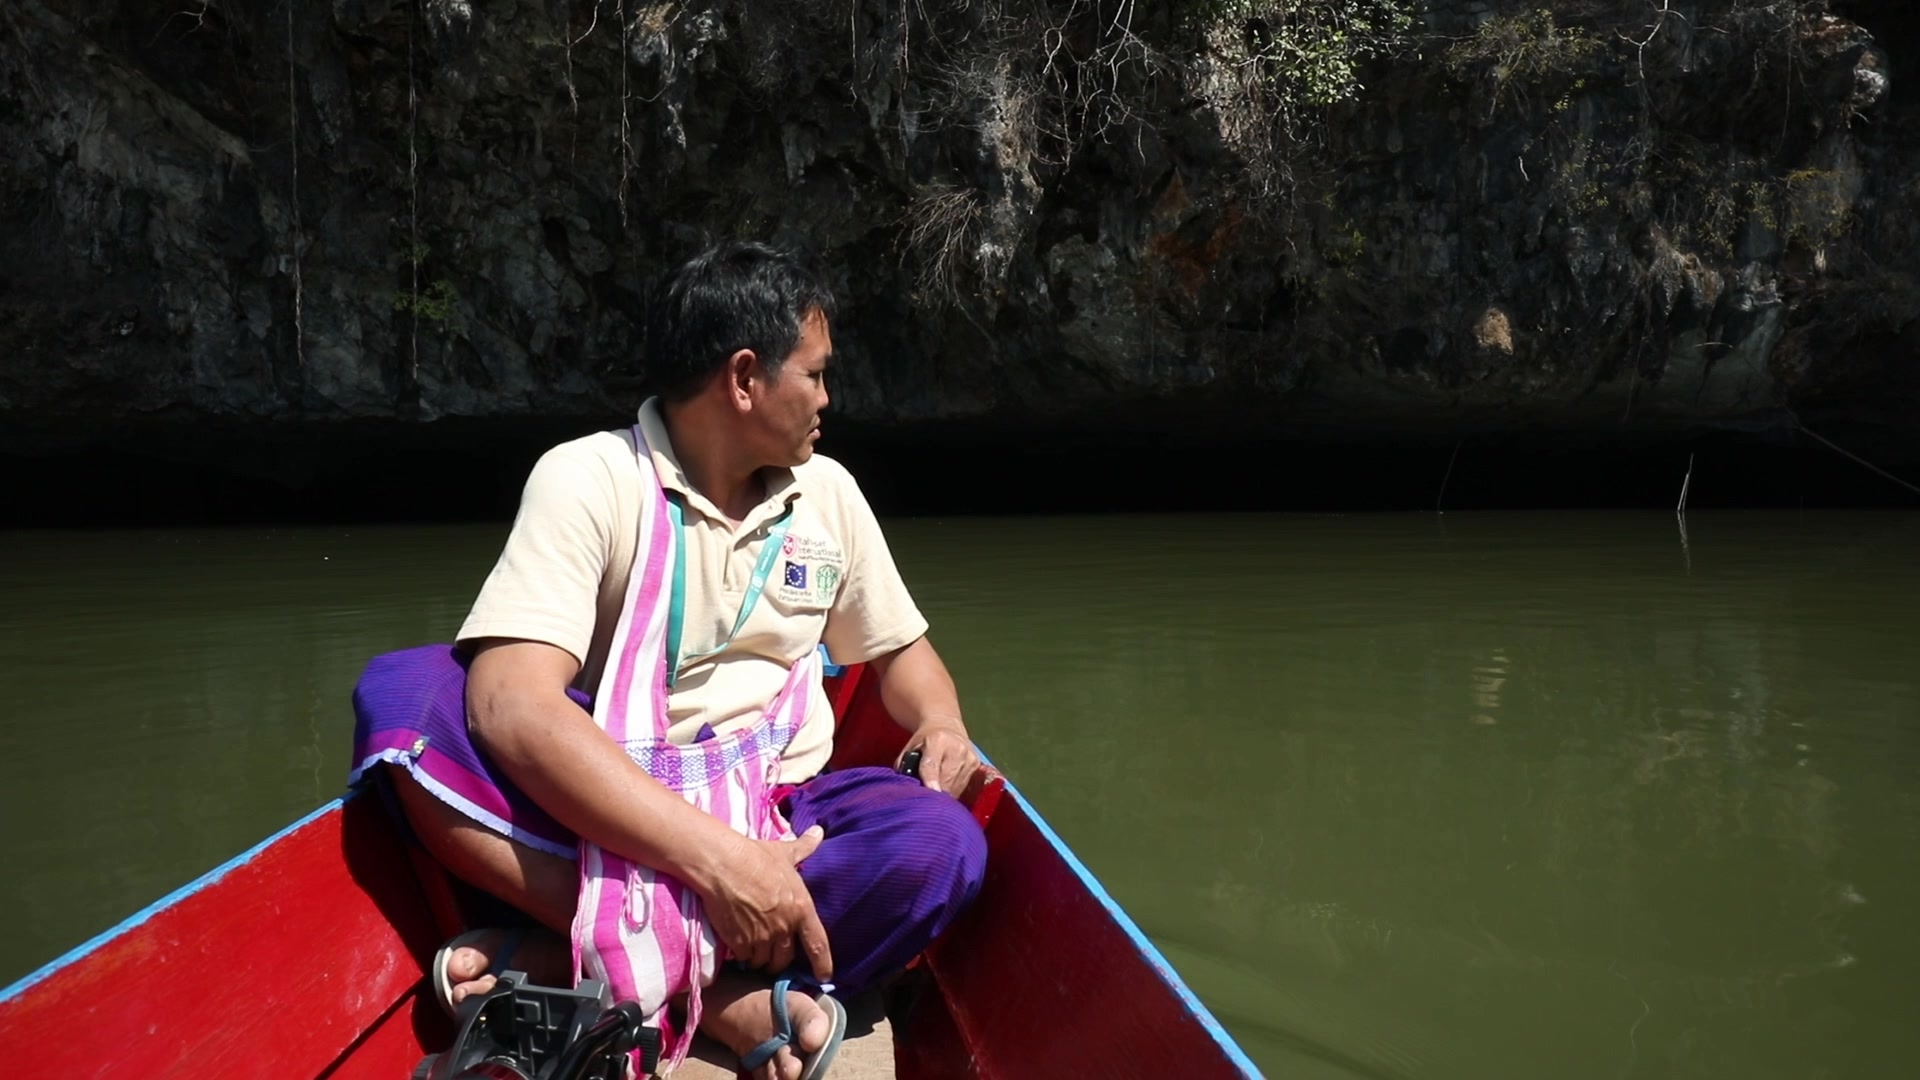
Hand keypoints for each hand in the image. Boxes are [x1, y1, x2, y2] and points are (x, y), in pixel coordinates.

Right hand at [696, 826, 833, 982]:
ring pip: (765, 962)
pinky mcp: (740, 942)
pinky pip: (745, 959)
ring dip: (761, 960)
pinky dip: (744, 956)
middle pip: (786, 958)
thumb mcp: (784, 852)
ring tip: (755, 951)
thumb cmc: (755, 856)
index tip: (825, 977)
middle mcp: (785, 926)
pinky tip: (739, 947)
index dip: (823, 964)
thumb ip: (804, 847)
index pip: (818, 944)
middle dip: (781, 960)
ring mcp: (762, 937)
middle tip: (774, 955)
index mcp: (801, 908)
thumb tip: (819, 832)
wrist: (723, 864)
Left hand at [897, 720, 978, 798]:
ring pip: (955, 787)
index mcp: (937, 740)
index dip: (930, 781)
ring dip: (944, 794)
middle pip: (946, 780)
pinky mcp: (977, 765)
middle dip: (935, 793)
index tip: (930, 793)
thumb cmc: (924, 740)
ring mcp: (969, 756)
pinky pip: (963, 787)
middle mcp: (957, 747)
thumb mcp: (910, 748)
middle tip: (925, 799)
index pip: (932, 765)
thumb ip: (905, 766)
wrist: (946, 726)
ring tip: (935, 790)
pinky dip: (953, 790)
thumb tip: (906, 788)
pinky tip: (945, 786)